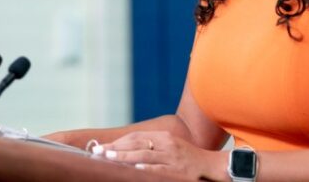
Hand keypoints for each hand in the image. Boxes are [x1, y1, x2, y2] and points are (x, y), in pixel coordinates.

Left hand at [91, 131, 225, 180]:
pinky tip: (134, 168)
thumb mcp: (169, 146)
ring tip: (109, 157)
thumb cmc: (186, 157)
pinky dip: (146, 168)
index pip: (135, 137)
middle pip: (136, 143)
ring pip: (144, 155)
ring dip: (125, 156)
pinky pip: (159, 169)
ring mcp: (172, 157)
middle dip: (115, 148)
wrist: (210, 165)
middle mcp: (166, 144)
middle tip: (98, 152)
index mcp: (163, 136)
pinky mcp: (177, 171)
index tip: (101, 147)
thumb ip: (151, 145)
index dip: (117, 142)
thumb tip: (125, 149)